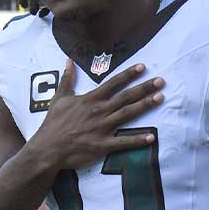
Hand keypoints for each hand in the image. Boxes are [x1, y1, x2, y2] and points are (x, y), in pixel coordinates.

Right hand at [27, 60, 163, 170]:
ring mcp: (102, 128)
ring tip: (160, 98)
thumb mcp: (59, 98)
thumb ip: (67, 79)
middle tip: (161, 81)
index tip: (143, 67)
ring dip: (144, 106)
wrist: (47, 148)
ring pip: (127, 114)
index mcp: (90, 100)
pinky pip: (122, 142)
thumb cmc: (53, 123)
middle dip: (144, 88)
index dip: (128, 74)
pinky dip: (137, 140)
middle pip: (125, 97)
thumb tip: (68, 61)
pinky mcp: (102, 145)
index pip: (113, 83)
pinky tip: (151, 137)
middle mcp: (99, 111)